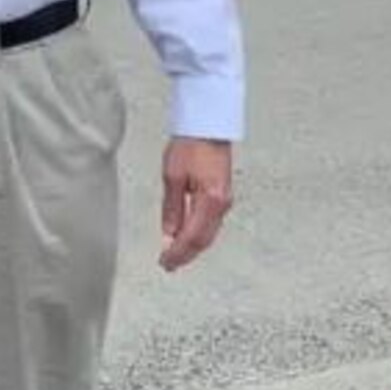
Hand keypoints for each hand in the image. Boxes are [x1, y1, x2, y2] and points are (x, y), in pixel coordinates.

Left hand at [159, 136, 233, 271]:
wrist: (208, 125)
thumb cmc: (190, 144)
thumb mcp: (172, 177)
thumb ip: (172, 209)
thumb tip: (169, 234)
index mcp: (210, 201)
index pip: (192, 237)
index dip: (177, 254)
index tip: (165, 263)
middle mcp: (222, 204)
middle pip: (203, 240)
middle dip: (185, 255)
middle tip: (168, 264)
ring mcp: (225, 201)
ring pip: (209, 233)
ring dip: (192, 246)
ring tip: (175, 254)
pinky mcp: (223, 195)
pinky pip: (211, 223)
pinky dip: (198, 234)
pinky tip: (187, 236)